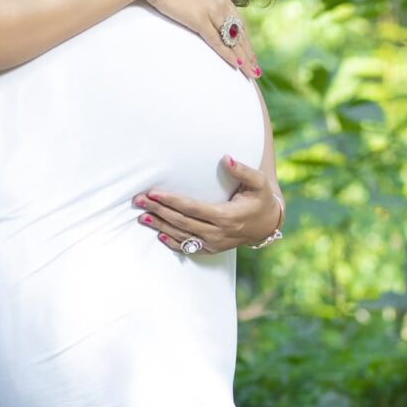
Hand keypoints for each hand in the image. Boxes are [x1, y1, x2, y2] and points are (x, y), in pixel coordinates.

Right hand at [134, 0, 260, 78]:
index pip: (236, 17)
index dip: (243, 35)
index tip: (248, 48)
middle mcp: (219, 1)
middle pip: (240, 30)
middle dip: (248, 51)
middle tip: (256, 67)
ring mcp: (211, 10)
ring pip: (233, 39)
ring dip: (244, 58)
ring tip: (252, 73)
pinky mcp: (199, 20)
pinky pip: (217, 41)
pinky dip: (228, 55)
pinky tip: (237, 65)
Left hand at [134, 154, 282, 254]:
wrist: (267, 224)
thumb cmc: (260, 199)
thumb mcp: (259, 183)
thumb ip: (243, 170)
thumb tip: (226, 158)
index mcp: (226, 216)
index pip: (192, 208)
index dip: (171, 201)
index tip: (154, 193)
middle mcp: (217, 233)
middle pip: (181, 222)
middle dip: (158, 210)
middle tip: (139, 201)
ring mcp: (213, 243)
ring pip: (182, 235)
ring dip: (160, 225)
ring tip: (142, 216)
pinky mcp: (211, 249)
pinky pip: (188, 248)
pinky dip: (172, 241)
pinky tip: (158, 233)